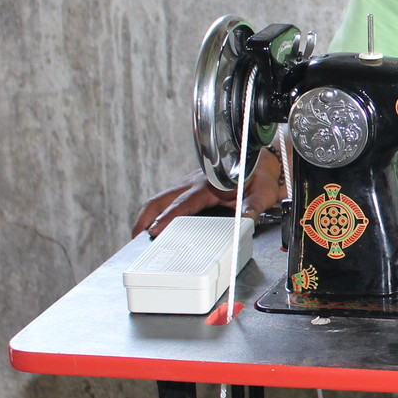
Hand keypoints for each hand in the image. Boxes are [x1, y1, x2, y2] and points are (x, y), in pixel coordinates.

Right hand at [131, 157, 282, 237]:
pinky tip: (155, 224)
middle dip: (144, 218)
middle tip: (135, 237)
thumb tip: (246, 218)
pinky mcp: (189, 188)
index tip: (153, 229)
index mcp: (208, 185)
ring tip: (139, 235)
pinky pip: (168, 199)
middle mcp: (193, 184)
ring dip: (148, 215)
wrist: (260, 160)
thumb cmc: (259, 176)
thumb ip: (253, 206)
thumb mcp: (262, 193)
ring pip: (160, 199)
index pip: (182, 204)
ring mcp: (189, 185)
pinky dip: (156, 211)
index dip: (166, 218)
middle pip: (160, 199)